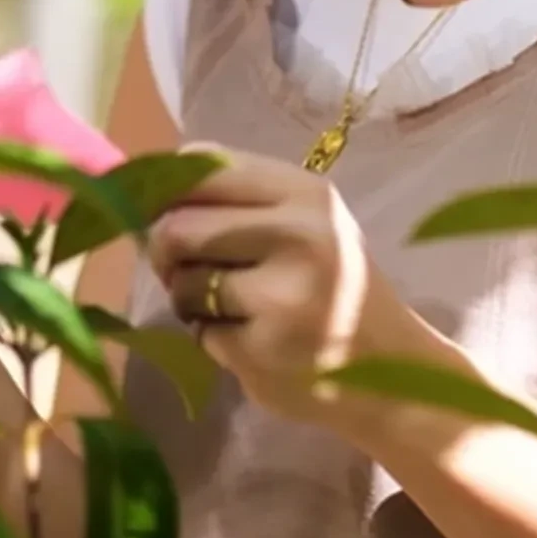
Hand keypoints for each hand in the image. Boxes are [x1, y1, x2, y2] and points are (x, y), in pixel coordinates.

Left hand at [146, 146, 406, 425]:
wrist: (390, 371)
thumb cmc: (335, 286)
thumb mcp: (305, 223)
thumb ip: (239, 202)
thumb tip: (146, 195)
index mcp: (304, 193)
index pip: (202, 166)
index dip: (165, 190)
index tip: (164, 212)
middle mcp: (297, 234)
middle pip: (177, 227)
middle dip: (166, 254)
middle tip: (186, 269)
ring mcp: (281, 296)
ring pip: (183, 283)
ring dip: (190, 300)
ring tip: (233, 308)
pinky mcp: (262, 350)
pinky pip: (199, 333)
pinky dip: (213, 338)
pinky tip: (253, 340)